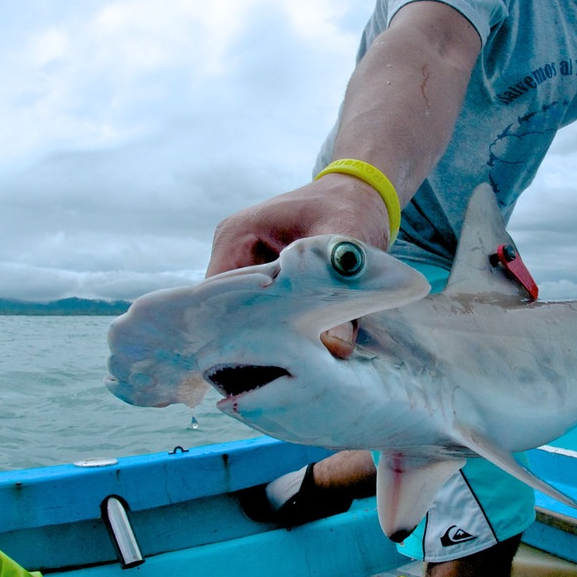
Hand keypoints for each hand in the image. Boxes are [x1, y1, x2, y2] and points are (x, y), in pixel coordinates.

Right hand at [206, 173, 386, 358]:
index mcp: (236, 236)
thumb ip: (338, 290)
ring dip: (266, 340)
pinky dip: (280, 332)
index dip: (233, 332)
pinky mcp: (264, 281)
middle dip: (250, 344)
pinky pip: (263, 313)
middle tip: (276, 380)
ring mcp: (245, 268)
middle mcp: (232, 253)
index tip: (259, 364)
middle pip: (226, 311)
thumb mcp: (347, 243)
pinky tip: (297, 357)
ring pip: (244, 317)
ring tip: (287, 373)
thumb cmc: (351, 208)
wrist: (362, 196)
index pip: (215, 295)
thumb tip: (334, 347)